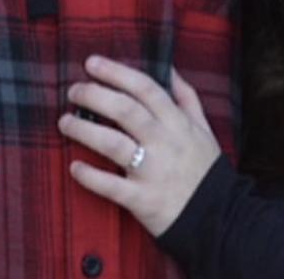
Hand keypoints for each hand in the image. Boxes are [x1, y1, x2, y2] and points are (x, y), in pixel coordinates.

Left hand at [57, 55, 221, 237]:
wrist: (220, 219)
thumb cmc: (206, 171)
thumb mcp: (204, 129)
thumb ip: (187, 98)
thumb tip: (170, 69)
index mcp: (177, 122)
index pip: (144, 88)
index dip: (116, 72)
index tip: (91, 63)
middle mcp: (164, 142)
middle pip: (125, 110)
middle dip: (95, 95)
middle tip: (73, 90)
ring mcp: (153, 171)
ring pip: (114, 144)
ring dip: (85, 130)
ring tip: (64, 122)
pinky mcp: (143, 200)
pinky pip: (112, 187)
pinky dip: (91, 177)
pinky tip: (74, 167)